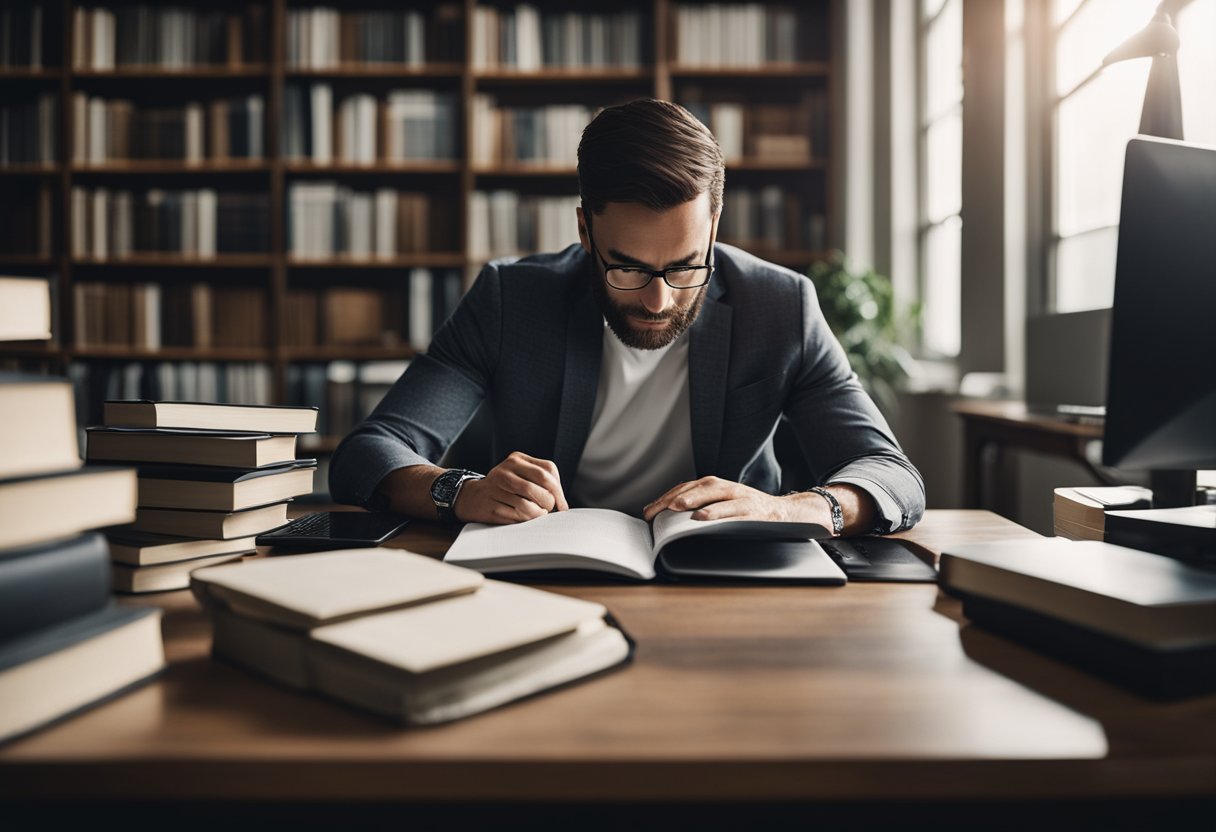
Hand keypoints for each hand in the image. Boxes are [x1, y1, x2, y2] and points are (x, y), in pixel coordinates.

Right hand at [454, 451, 568, 524]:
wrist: (471, 497)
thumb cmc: (503, 489)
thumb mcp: (519, 476)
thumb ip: (540, 482)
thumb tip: (562, 503)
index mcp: (517, 459)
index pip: (548, 470)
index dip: (559, 490)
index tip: (561, 505)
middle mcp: (506, 470)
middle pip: (540, 484)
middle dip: (550, 502)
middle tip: (549, 510)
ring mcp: (496, 487)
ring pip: (529, 504)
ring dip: (538, 514)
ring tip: (536, 514)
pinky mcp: (490, 505)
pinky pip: (516, 516)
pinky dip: (525, 520)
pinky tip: (523, 518)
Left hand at [643, 476, 816, 523]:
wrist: (784, 512)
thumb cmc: (747, 510)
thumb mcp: (722, 504)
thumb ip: (699, 506)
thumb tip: (666, 515)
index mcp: (716, 486)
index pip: (685, 489)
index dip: (666, 498)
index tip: (649, 511)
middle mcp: (726, 488)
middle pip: (697, 488)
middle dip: (675, 497)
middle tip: (656, 508)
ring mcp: (740, 498)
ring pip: (715, 495)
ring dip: (694, 500)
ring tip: (677, 507)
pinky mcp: (752, 511)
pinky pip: (733, 512)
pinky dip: (717, 514)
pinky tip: (703, 518)